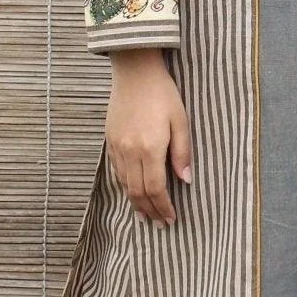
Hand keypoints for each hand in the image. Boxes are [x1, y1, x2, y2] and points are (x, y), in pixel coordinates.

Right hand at [104, 48, 192, 225]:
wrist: (134, 71)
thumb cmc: (163, 94)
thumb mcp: (181, 120)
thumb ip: (183, 152)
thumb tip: (186, 180)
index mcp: (150, 148)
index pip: (156, 189)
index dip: (163, 207)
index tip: (171, 219)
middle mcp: (130, 152)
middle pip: (138, 192)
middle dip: (150, 211)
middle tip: (160, 224)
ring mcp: (117, 147)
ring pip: (125, 185)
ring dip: (136, 203)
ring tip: (146, 215)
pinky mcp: (110, 141)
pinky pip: (116, 172)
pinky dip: (125, 187)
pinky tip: (133, 192)